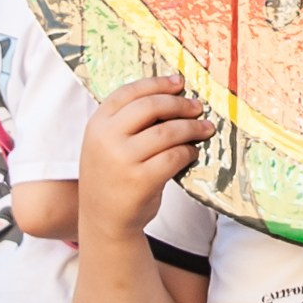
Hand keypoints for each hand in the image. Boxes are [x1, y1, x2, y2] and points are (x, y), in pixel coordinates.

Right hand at [80, 74, 213, 239]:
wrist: (103, 219)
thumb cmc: (112, 176)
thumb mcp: (107, 144)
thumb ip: (128, 122)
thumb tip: (173, 96)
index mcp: (96, 124)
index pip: (129, 92)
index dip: (157, 83)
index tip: (179, 82)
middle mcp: (106, 138)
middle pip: (151, 107)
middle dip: (179, 104)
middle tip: (198, 107)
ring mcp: (122, 160)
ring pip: (167, 132)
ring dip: (191, 128)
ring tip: (205, 129)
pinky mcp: (141, 180)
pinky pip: (174, 157)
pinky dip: (188, 152)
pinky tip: (193, 153)